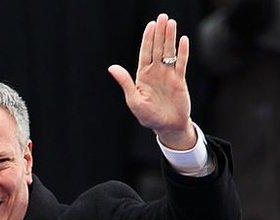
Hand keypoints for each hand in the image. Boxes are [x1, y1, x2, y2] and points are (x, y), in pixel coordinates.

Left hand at [108, 13, 194, 148]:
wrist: (167, 126)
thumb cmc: (148, 116)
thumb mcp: (134, 99)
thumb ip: (125, 82)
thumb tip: (112, 67)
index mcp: (143, 76)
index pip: (145, 53)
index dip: (148, 38)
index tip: (150, 25)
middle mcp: (156, 72)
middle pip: (157, 48)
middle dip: (159, 33)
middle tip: (162, 17)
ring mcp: (168, 75)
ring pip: (169, 52)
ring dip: (170, 38)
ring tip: (171, 22)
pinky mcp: (180, 80)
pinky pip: (181, 62)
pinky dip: (182, 51)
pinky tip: (183, 39)